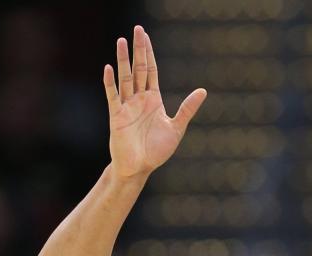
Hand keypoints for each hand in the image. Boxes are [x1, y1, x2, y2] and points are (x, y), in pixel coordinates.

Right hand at [105, 25, 205, 179]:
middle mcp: (139, 99)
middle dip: (138, 49)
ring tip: (122, 41)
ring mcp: (127, 107)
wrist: (139, 169)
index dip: (148, 53)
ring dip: (123, 60)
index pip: (150, 70)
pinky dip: (110, 83)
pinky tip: (108, 69)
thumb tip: (203, 91)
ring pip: (125, 78)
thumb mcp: (176, 128)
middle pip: (138, 69)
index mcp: (153, 99)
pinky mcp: (117, 117)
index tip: (145, 36)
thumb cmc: (156, 151)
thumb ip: (187, 109)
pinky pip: (113, 97)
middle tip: (137, 29)